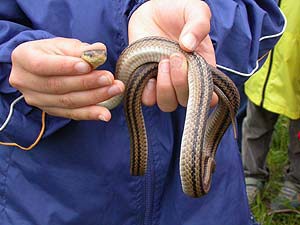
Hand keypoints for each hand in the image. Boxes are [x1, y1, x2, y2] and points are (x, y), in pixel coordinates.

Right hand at [9, 38, 124, 120]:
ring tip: (115, 90)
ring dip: (94, 98)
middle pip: (58, 86)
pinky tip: (106, 114)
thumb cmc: (53, 52)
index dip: (65, 67)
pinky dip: (90, 114)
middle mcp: (25, 82)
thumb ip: (79, 49)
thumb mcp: (62, 44)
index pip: (43, 65)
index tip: (88, 66)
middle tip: (109, 78)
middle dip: (87, 83)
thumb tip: (99, 51)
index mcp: (23, 58)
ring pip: (67, 102)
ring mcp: (37, 100)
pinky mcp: (50, 111)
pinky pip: (72, 114)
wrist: (44, 65)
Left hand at [129, 0, 217, 111]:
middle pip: (185, 101)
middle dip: (180, 82)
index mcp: (202, 70)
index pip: (210, 98)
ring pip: (167, 104)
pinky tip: (148, 70)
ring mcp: (165, 83)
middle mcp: (184, 80)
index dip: (206, 97)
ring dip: (164, 87)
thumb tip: (188, 46)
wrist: (152, 10)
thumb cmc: (178, 11)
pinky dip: (147, 90)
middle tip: (175, 57)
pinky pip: (147, 99)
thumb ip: (199, 24)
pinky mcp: (146, 81)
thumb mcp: (195, 10)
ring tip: (162, 62)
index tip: (197, 76)